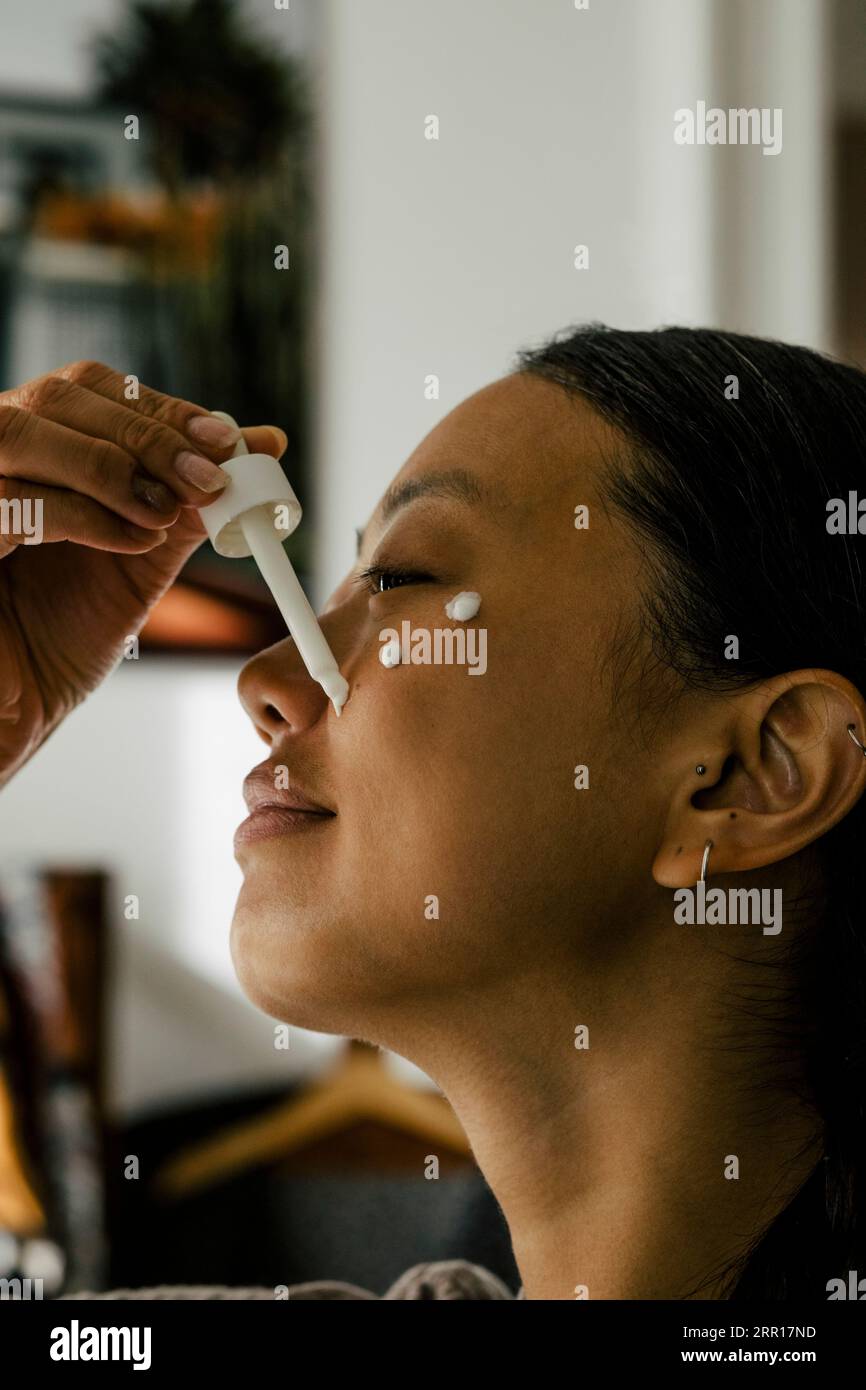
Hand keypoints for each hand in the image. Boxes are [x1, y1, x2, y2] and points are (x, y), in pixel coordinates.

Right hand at [0, 360, 286, 785]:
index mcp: (27, 448)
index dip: (159, 408)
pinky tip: (131, 540)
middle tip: (211, 477)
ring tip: (165, 513)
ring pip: (20, 433)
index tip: (226, 439)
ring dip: (110, 466)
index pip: (86, 388)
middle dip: (145, 434)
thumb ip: (189, 499)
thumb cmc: (61, 634)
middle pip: (55, 397)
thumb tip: (263, 442)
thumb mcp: (138, 557)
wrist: (9, 712)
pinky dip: (82, 514)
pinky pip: (8, 504)